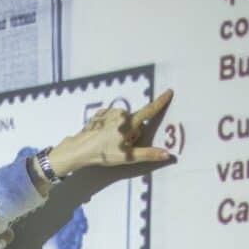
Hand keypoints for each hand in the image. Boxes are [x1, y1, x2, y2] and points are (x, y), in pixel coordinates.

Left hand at [48, 89, 174, 175]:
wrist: (79, 150)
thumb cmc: (103, 154)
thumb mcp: (127, 157)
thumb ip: (148, 154)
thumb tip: (167, 154)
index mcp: (128, 122)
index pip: (149, 111)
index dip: (160, 102)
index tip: (169, 92)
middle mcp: (119, 114)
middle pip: (134, 122)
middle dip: (132, 133)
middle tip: (121, 146)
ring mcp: (108, 113)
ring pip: (123, 121)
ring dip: (121, 130)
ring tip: (110, 142)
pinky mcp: (99, 115)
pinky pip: (111, 119)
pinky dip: (111, 126)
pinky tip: (103, 136)